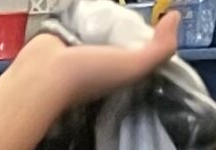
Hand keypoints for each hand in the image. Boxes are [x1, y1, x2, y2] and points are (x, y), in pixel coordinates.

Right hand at [16, 13, 176, 104]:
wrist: (42, 76)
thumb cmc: (87, 76)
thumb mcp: (134, 67)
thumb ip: (161, 48)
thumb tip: (174, 16)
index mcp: (114, 70)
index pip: (136, 49)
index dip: (148, 36)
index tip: (156, 20)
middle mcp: (98, 59)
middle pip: (119, 34)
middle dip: (125, 21)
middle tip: (130, 8)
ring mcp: (77, 47)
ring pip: (99, 24)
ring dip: (103, 14)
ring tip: (110, 5)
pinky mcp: (59, 35)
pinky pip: (77, 17)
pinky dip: (82, 10)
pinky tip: (88, 7)